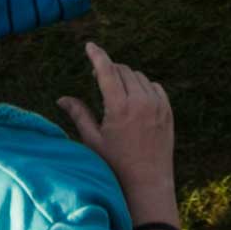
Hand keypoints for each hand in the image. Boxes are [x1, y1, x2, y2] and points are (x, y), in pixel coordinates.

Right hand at [56, 42, 179, 216]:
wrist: (148, 184)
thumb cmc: (115, 166)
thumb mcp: (93, 140)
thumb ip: (78, 114)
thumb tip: (62, 98)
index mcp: (119, 107)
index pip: (107, 70)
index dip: (97, 55)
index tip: (89, 45)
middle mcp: (141, 102)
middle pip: (122, 70)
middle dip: (109, 70)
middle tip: (98, 80)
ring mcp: (158, 106)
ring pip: (139, 77)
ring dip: (126, 78)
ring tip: (116, 93)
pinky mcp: (168, 111)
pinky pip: (155, 87)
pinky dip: (144, 87)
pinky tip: (135, 99)